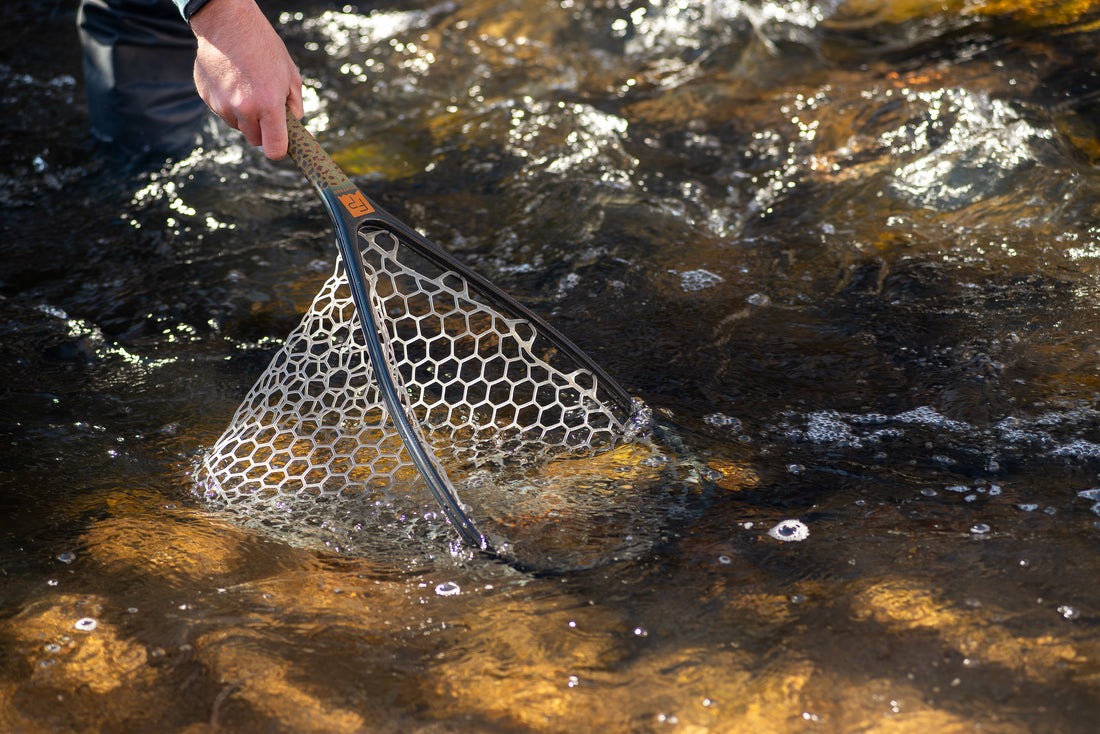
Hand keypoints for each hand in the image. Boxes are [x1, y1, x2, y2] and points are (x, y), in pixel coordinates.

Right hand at [190, 0, 303, 158]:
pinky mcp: (206, 97)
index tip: (280, 143)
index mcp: (268, 105)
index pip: (274, 149)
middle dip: (262, 130)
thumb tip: (293, 127)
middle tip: (266, 108)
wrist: (228, 23)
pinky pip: (222, 112)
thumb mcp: (290, 75)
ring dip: (244, 116)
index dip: (279, 149)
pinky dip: (228, 103)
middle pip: (255, 139)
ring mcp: (222, 104)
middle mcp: (243, 108)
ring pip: (237, 126)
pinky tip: (232, 81)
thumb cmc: (264, 47)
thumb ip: (294, 106)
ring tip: (247, 87)